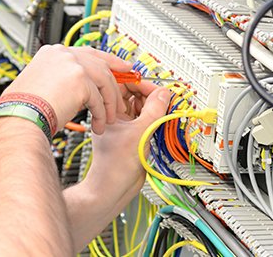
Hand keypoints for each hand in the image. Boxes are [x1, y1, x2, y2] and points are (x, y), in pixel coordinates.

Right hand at [0, 45, 132, 133]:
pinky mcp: (80, 81)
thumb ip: (63, 78)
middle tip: (121, 100)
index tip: (122, 68)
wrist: (19, 117)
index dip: (109, 61)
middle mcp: (64, 54)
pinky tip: (98, 125)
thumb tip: (83, 87)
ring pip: (104, 82)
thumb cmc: (26, 107)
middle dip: (115, 85)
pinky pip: (99, 100)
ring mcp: (73, 65)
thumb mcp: (44, 83)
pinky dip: (101, 115)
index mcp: (53, 52)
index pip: (89, 52)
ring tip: (108, 119)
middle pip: (101, 66)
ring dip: (109, 104)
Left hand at [82, 84, 171, 207]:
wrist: (114, 189)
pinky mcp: (134, 137)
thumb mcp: (139, 132)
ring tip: (162, 111)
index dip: (140, 84)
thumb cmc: (114, 166)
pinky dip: (155, 118)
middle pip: (133, 95)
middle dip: (149, 95)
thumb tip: (164, 93)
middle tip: (162, 99)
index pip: (124, 85)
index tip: (156, 90)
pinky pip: (146, 120)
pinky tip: (160, 122)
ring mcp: (125, 127)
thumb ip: (154, 110)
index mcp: (109, 111)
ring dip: (153, 107)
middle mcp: (116, 117)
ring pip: (141, 107)